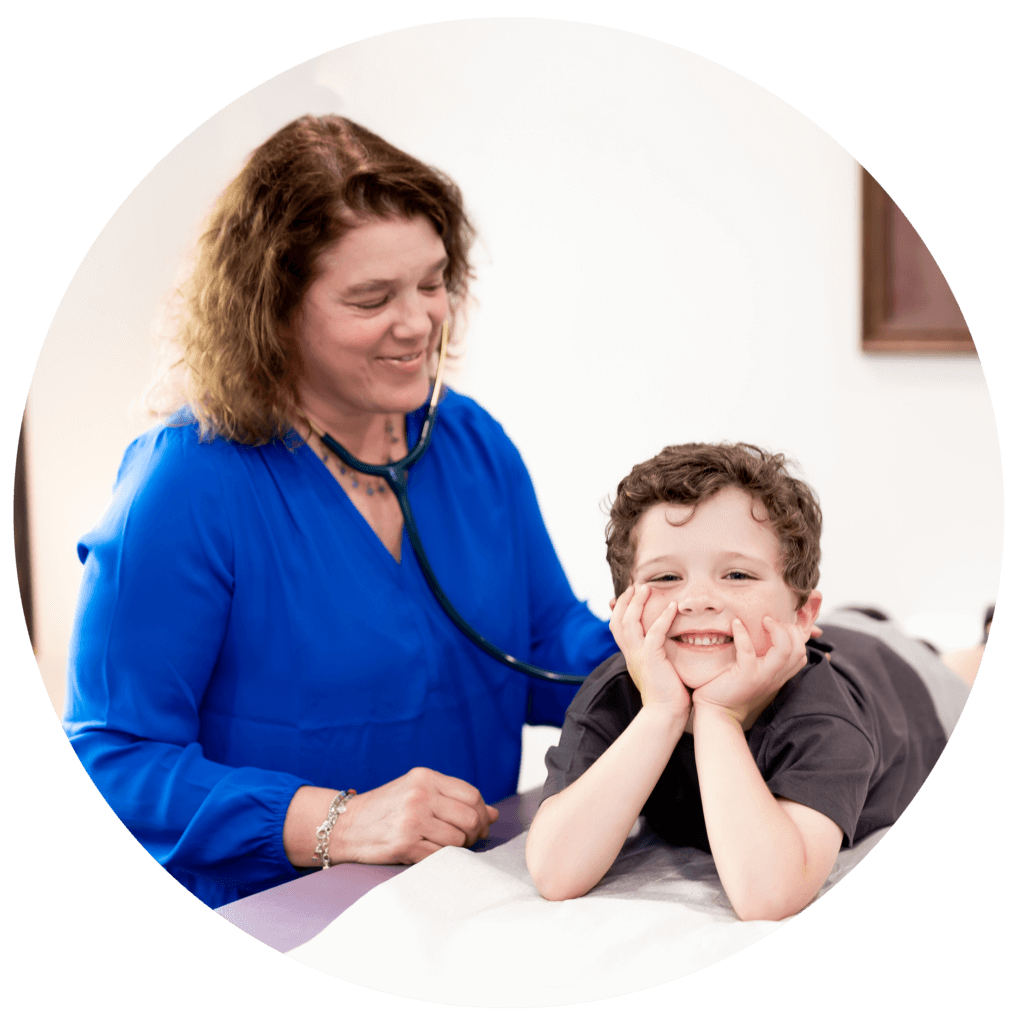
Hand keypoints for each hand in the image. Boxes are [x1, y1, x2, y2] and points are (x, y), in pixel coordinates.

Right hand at [331, 767, 498, 864]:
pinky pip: (440, 856)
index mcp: (425, 778)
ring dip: (459, 848)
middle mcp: (420, 796)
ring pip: (458, 840)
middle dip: (475, 833)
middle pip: (470, 818)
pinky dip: (442, 858)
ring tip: (447, 846)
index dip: (482, 813)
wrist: (345, 825)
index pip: (472, 795)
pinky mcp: (404, 845)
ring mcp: (412, 821)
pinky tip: (433, 853)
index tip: (480, 824)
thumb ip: (454, 798)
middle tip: (469, 840)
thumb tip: (494, 814)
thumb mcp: (417, 791)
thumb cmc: (386, 808)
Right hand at [609, 584, 691, 723]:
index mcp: (630, 655)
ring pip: (629, 622)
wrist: (665, 714)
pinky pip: (654, 632)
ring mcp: (637, 655)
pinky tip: (672, 607)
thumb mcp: (656, 669)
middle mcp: (629, 653)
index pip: (617, 627)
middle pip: (618, 620)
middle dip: (626, 600)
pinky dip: (662, 618)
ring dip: (638, 603)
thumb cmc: (667, 694)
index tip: (630, 594)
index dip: (621, 608)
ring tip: (647, 588)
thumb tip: (662, 643)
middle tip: (637, 585)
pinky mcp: (650, 658)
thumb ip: (655, 654)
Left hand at [690, 615, 808, 725]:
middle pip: (799, 649)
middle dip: (790, 629)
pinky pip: (748, 651)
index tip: (778, 625)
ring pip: (785, 650)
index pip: (801, 654)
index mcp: (779, 675)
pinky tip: (736, 624)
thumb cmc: (732, 689)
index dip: (796, 635)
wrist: (717, 712)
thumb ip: (763, 660)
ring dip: (777, 630)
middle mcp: (775, 676)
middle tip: (770, 620)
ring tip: (763, 620)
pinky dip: (743, 634)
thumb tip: (761, 636)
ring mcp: (763, 676)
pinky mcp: (746, 676)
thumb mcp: (755, 674)